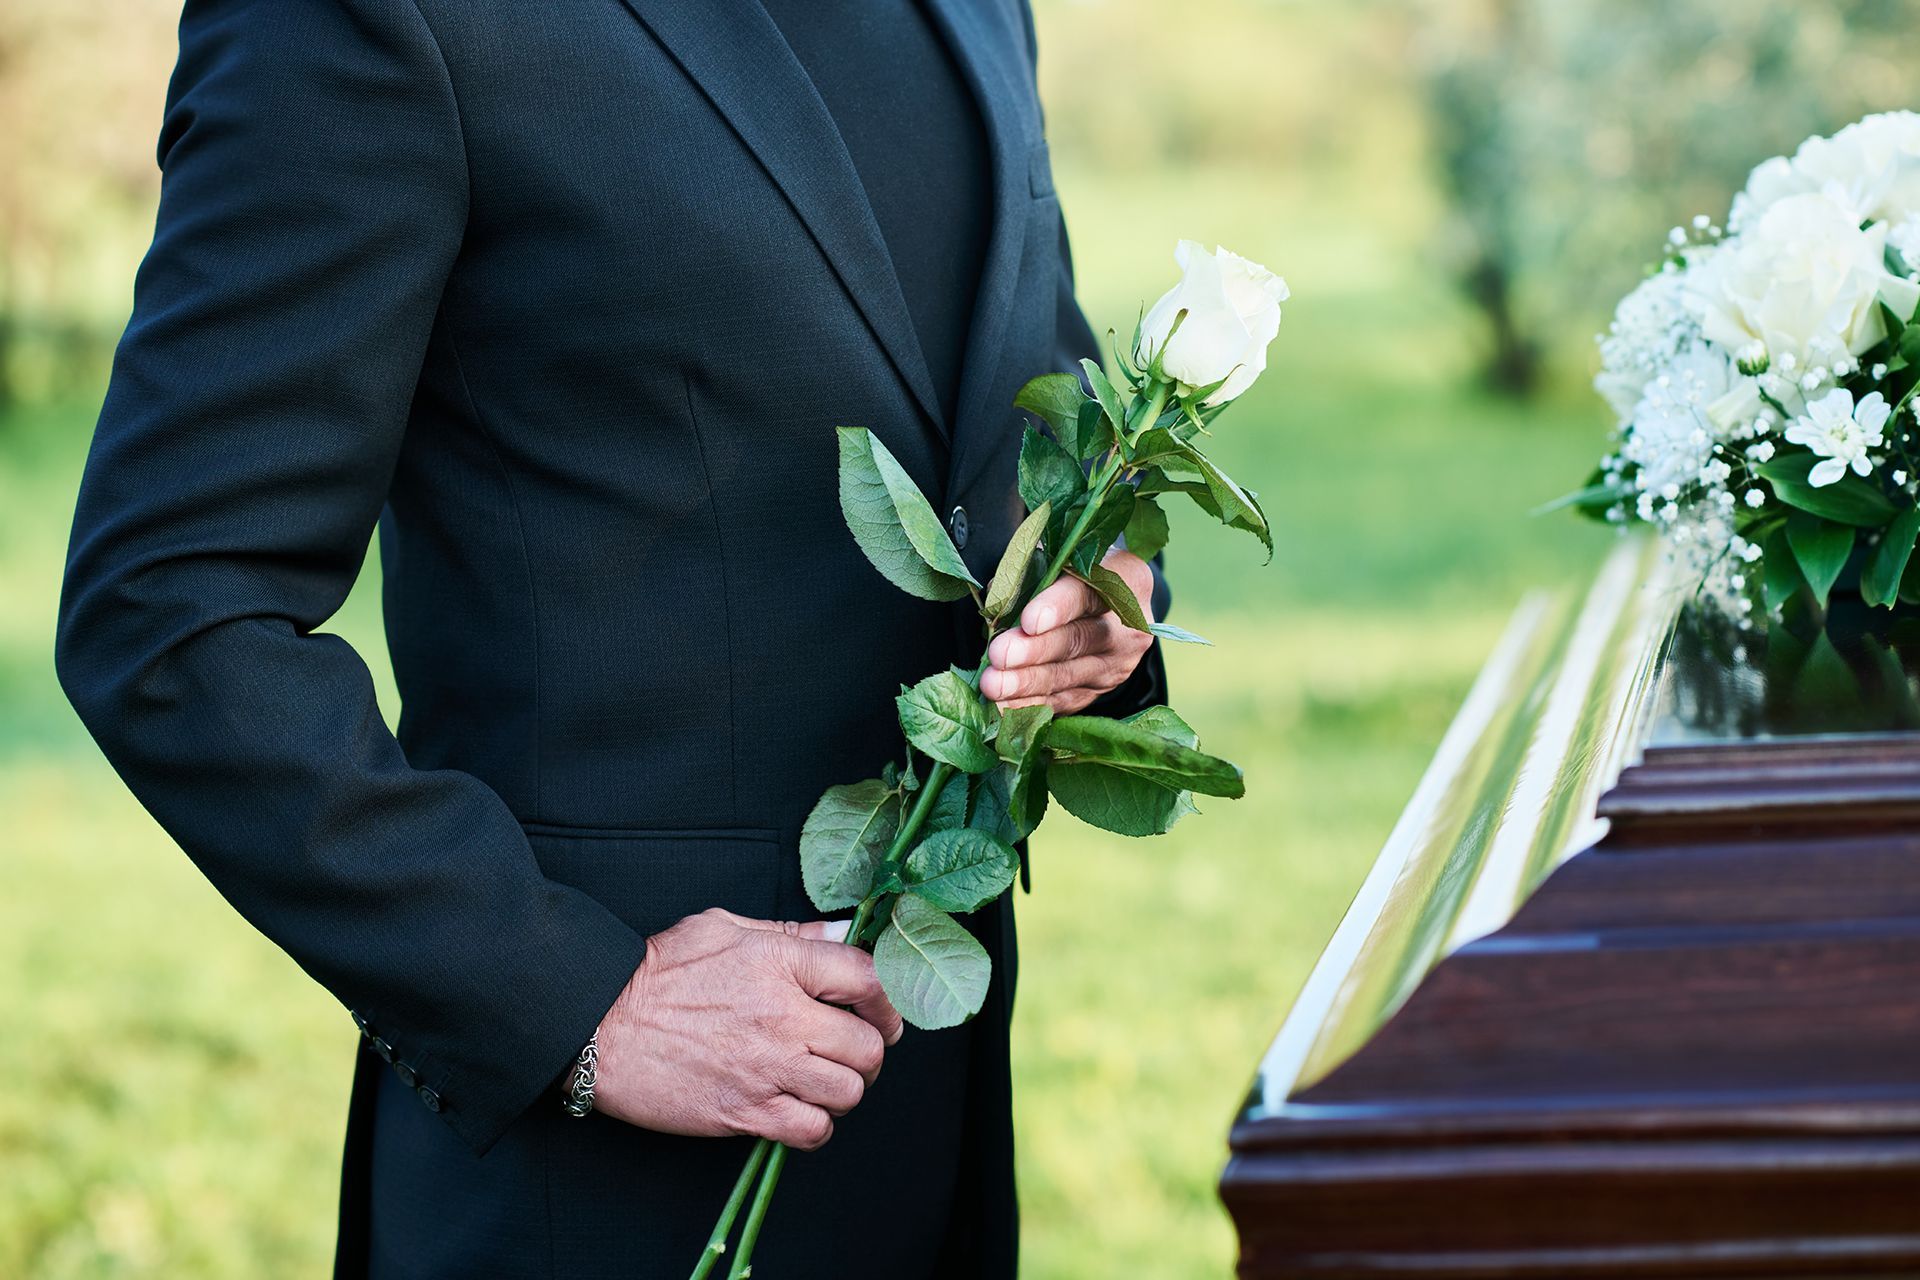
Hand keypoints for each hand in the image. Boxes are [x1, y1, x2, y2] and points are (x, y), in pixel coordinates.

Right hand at [592, 909, 903, 1149]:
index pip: (867, 978)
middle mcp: (782, 1016)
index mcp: (779, 963)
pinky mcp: (744, 1111)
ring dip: (845, 1089)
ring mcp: (765, 1068)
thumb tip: (840, 933)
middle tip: (857, 1049)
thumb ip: (788, 933)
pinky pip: (811, 1130)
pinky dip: (816, 1125)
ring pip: (848, 1091)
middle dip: (872, 1049)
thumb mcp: (723, 928)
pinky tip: (801, 1110)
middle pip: (868, 1044)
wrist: (598, 1023)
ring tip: (827, 1081)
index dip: (889, 996)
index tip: (883, 1009)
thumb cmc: (656, 971)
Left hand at [979, 548, 1154, 714]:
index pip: (1088, 593)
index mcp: (1125, 578)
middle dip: (1034, 651)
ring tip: (993, 685)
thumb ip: (1034, 572)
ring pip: (1067, 676)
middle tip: (1000, 655)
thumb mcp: (1063, 557)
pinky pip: (1063, 702)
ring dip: (1026, 683)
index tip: (1028, 621)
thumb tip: (996, 598)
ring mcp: (1117, 664)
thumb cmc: (1076, 572)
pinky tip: (1003, 706)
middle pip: (1077, 640)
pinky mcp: (1099, 690)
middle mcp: (1128, 626)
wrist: (1107, 605)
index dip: (1057, 607)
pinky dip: (1030, 705)